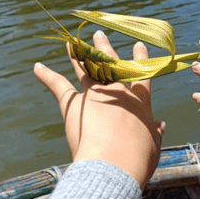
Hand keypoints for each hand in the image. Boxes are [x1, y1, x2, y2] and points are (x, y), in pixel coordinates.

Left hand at [34, 31, 164, 188]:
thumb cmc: (138, 157)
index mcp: (140, 103)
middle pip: (112, 65)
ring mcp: (95, 94)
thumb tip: (161, 124)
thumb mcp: (153, 144)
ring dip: (79, 54)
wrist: (115, 163)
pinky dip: (47, 76)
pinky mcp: (73, 103)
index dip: (140, 60)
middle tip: (99, 35)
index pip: (141, 76)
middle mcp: (118, 93)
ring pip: (86, 68)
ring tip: (73, 42)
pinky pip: (58, 85)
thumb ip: (155, 132)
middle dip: (105, 49)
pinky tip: (38, 67)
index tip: (138, 45)